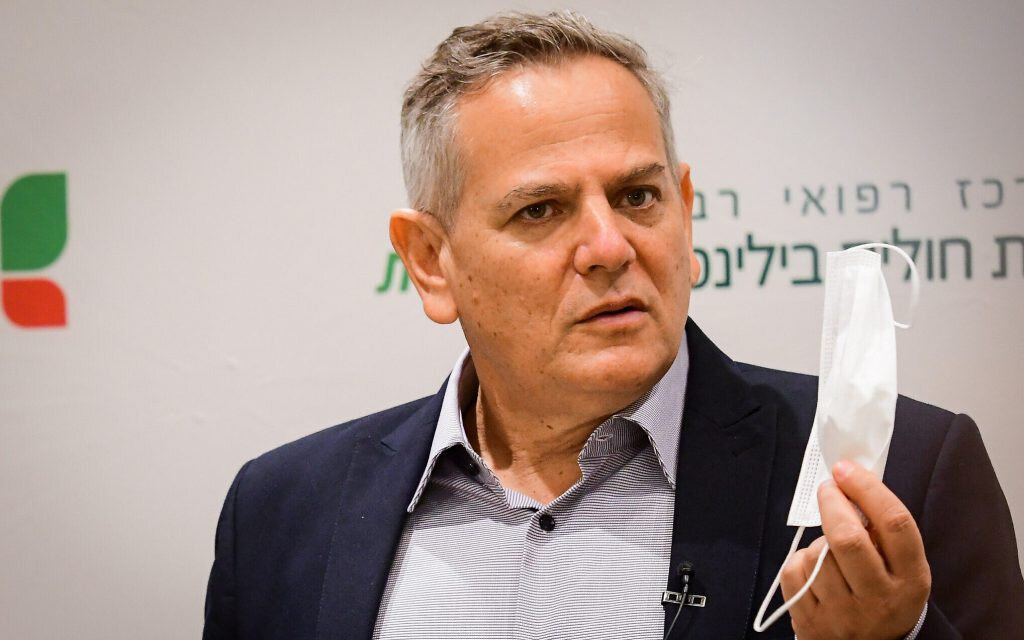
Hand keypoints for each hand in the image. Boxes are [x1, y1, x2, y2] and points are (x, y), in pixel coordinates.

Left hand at [780, 460, 930, 639]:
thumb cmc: (883, 595)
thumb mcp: (902, 569)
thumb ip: (885, 532)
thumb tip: (851, 482)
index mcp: (910, 580)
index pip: (894, 524)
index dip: (867, 489)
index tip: (847, 469)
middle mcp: (879, 599)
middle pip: (847, 538)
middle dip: (832, 503)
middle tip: (829, 489)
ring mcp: (843, 614)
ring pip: (817, 554)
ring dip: (818, 540)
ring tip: (830, 549)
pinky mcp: (810, 621)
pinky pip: (793, 571)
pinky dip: (799, 561)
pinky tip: (814, 570)